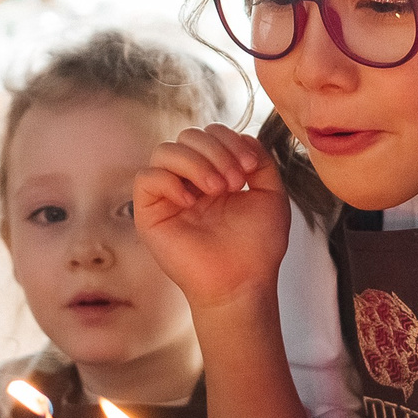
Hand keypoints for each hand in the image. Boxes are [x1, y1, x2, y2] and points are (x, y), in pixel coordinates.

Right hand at [133, 125, 294, 313]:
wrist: (242, 282)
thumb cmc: (257, 246)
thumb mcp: (271, 193)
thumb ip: (261, 159)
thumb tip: (242, 135)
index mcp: (215, 174)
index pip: (210, 134)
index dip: (229, 140)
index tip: (250, 168)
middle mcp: (189, 181)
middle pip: (187, 137)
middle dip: (215, 151)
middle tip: (235, 183)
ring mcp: (169, 196)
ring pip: (165, 151)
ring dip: (196, 163)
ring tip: (218, 190)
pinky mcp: (150, 215)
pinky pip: (146, 178)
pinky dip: (169, 181)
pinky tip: (191, 201)